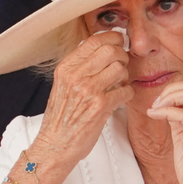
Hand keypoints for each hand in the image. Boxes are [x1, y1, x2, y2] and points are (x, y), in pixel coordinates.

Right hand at [30, 31, 133, 183]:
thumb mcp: (63, 85)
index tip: (118, 42)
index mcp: (66, 68)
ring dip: (125, 76)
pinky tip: (119, 99)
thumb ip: (79, 67)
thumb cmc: (62, 117)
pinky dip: (127, 93)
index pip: (94, 40)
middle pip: (111, 50)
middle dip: (122, 56)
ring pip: (120, 68)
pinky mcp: (100, 106)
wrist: (55, 144)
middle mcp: (75, 76)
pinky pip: (126, 90)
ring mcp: (88, 90)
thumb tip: (101, 48)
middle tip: (121, 65)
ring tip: (119, 84)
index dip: (112, 38)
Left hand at [146, 79, 182, 183]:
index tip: (158, 103)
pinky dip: (166, 111)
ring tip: (156, 107)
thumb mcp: (182, 137)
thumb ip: (178, 120)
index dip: (173, 90)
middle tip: (157, 103)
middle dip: (172, 89)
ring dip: (170, 97)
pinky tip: (155, 115)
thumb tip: (166, 106)